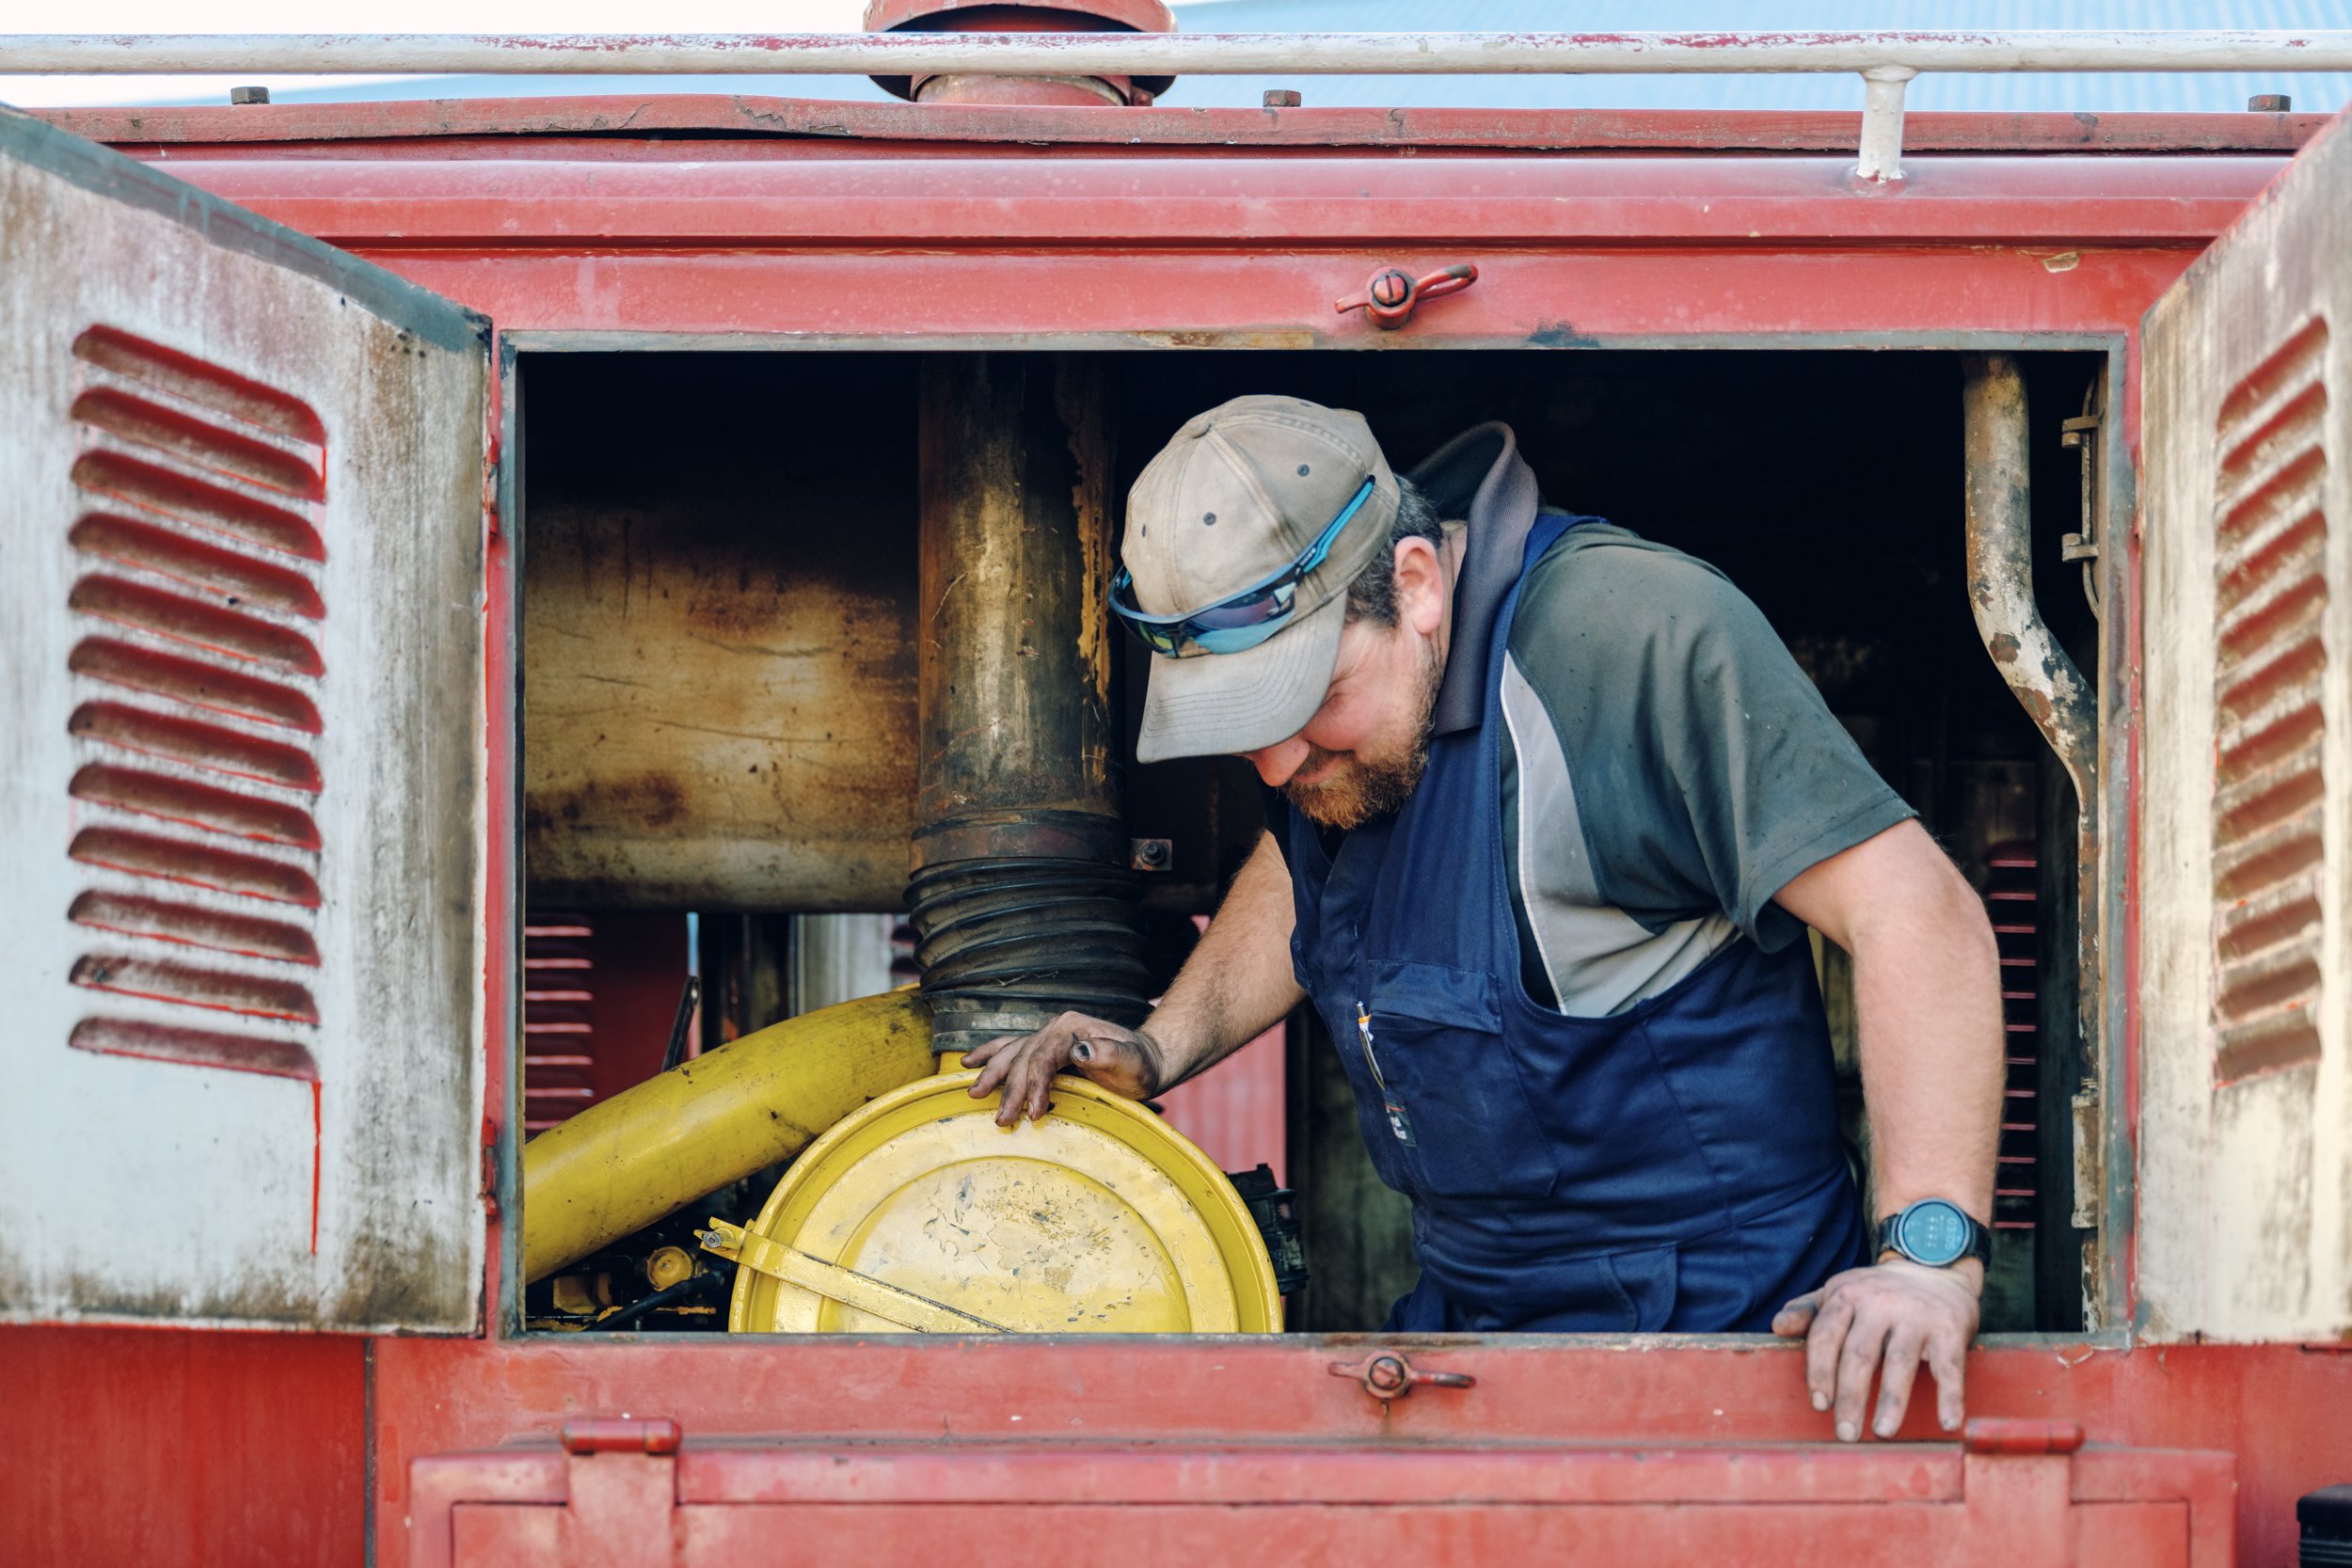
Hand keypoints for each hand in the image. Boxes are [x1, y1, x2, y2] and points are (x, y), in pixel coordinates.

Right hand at [960, 1012, 1167, 1126]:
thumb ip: (1108, 1054)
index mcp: (1072, 1028)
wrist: (1148, 1059)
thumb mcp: (1132, 1062)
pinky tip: (971, 1063)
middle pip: (1023, 1058)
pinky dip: (992, 1055)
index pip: (1042, 1057)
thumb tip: (1080, 1050)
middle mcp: (1056, 1028)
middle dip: (1009, 1090)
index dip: (1034, 1085)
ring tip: (975, 1093)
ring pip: (1012, 1053)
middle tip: (1001, 1120)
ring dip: (992, 1074)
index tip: (1033, 1114)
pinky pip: (1013, 1049)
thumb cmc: (1141, 1065)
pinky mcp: (1046, 1048)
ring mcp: (1049, 1036)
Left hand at [1772, 1258, 1980, 1441]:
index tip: (1819, 1404)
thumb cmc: (1877, 1292)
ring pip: (1900, 1362)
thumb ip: (1808, 1311)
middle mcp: (1880, 1304)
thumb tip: (1777, 1327)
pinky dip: (1950, 1396)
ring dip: (1892, 1401)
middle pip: (1859, 1354)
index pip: (1825, 1336)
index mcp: (1846, 1295)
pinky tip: (1947, 1423)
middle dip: (1851, 1397)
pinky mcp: (1950, 1329)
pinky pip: (1949, 1367)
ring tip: (1883, 1432)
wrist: (1934, 1266)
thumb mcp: (1840, 1292)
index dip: (1820, 1371)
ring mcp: (1916, 1316)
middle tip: (1845, 1434)